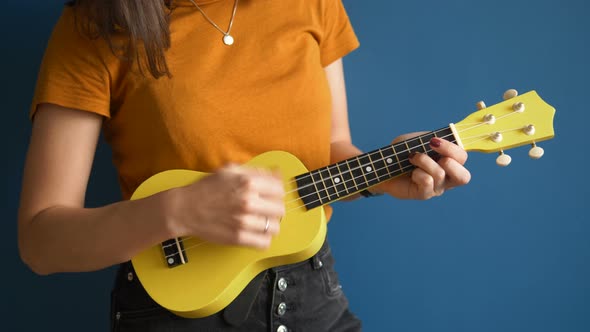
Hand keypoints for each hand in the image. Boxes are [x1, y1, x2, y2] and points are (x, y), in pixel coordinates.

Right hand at [166, 165, 284, 248]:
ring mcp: (244, 221)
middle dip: (274, 208)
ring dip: (269, 225)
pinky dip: (263, 239)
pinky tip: (255, 233)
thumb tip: (277, 174)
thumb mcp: (230, 171)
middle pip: (280, 209)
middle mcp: (248, 201)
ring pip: (275, 227)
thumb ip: (255, 171)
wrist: (185, 208)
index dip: (276, 192)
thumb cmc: (206, 188)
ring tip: (260, 222)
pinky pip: (264, 242)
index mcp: (248, 182)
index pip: (279, 190)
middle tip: (265, 209)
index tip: (270, 195)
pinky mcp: (238, 237)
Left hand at [376, 132, 470, 199]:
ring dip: (424, 161)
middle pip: (464, 177)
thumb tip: (438, 141)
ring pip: (440, 174)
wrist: (382, 166)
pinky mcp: (424, 194)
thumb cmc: (401, 154)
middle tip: (433, 152)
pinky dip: (418, 173)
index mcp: (448, 161)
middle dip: (450, 159)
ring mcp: (436, 188)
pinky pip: (427, 182)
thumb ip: (427, 139)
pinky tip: (411, 172)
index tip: (433, 141)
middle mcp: (446, 177)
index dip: (451, 148)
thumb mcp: (414, 140)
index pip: (462, 157)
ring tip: (412, 159)